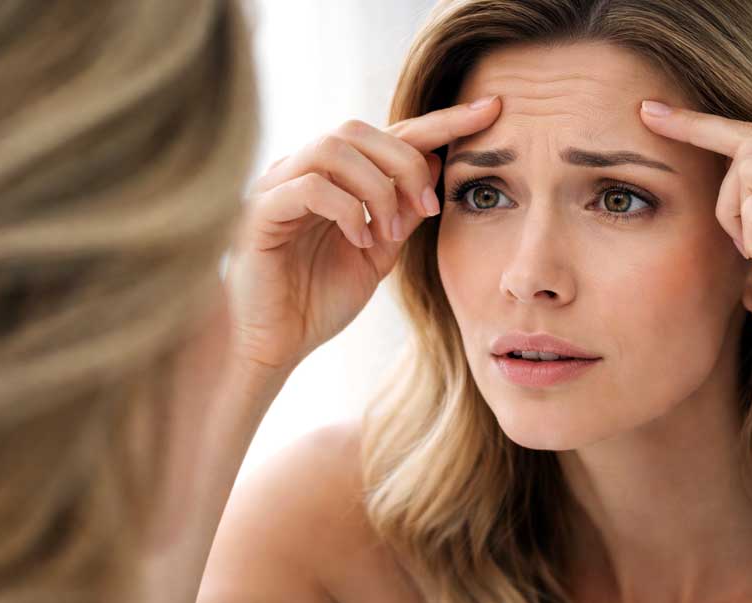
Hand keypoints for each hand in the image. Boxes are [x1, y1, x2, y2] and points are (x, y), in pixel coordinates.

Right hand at [225, 96, 501, 374]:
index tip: (493, 110)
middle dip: (405, 164)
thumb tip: (436, 164)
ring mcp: (276, 187)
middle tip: (424, 211)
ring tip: (390, 233)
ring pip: (333, 148)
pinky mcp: (259, 213)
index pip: (390, 134)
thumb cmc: (317, 299)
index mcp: (334, 177)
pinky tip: (361, 241)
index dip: (442, 121)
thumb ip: (403, 211)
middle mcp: (302, 170)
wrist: (269, 344)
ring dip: (377, 188)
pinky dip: (347, 210)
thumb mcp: (378, 254)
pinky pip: (309, 186)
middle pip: (359, 129)